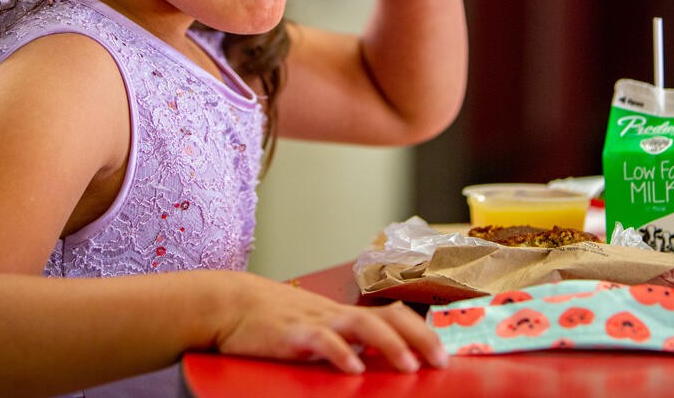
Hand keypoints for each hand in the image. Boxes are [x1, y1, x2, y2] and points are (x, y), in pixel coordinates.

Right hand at [215, 273, 447, 373]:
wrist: (228, 304)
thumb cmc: (271, 321)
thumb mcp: (312, 328)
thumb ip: (341, 341)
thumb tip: (373, 360)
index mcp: (343, 315)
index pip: (392, 315)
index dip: (421, 331)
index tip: (444, 354)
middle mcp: (336, 314)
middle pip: (388, 316)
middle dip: (420, 336)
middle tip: (440, 361)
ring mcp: (315, 320)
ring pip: (362, 324)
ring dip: (391, 344)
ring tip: (410, 365)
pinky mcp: (292, 333)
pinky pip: (321, 340)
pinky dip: (341, 353)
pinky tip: (354, 368)